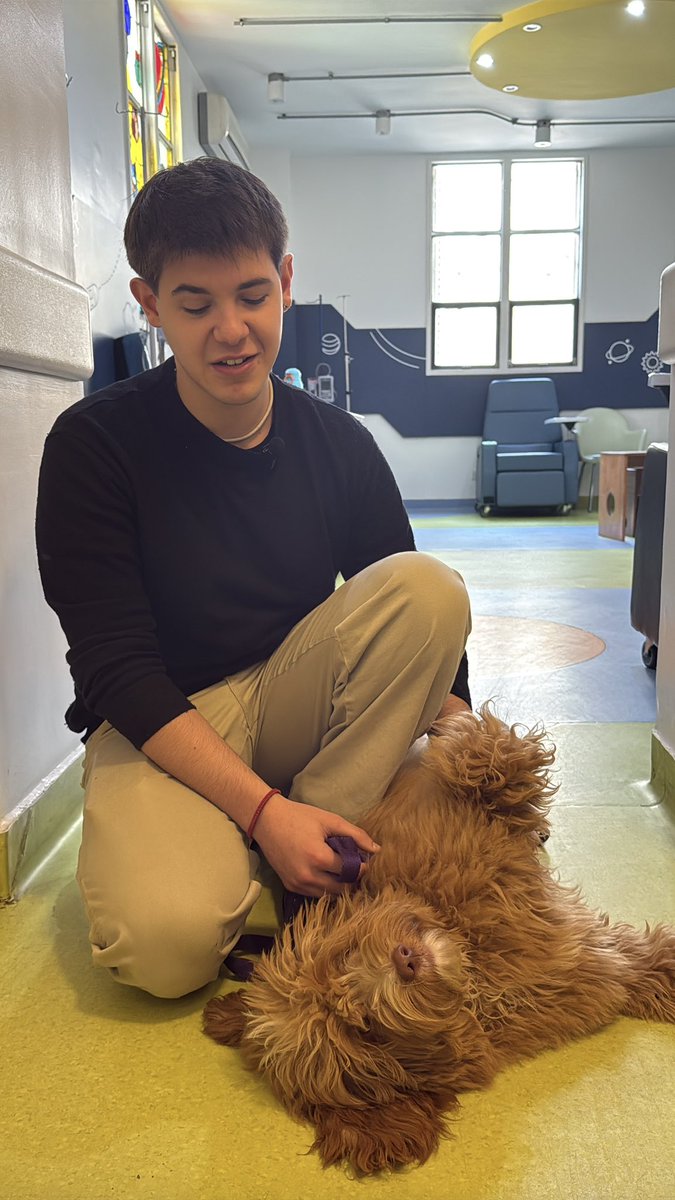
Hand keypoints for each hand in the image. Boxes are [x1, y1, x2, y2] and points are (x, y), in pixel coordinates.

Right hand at [251, 792, 379, 897]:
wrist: (266, 820)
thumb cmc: (300, 816)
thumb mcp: (330, 820)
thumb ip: (355, 834)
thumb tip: (376, 849)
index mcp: (319, 858)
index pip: (350, 871)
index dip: (362, 866)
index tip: (365, 859)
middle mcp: (308, 876)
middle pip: (342, 889)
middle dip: (353, 879)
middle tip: (356, 867)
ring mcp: (298, 884)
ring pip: (329, 895)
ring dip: (339, 886)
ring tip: (343, 870)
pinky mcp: (290, 886)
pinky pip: (315, 894)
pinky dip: (325, 888)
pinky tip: (328, 874)